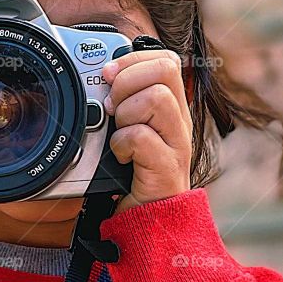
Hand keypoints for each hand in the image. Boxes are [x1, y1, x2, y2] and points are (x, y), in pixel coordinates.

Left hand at [102, 50, 191, 213]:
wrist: (149, 222)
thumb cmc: (134, 178)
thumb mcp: (128, 133)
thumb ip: (123, 105)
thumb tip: (102, 76)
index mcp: (172, 109)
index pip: (166, 59)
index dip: (134, 59)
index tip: (108, 74)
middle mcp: (179, 122)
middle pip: (165, 70)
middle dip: (128, 82)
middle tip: (112, 108)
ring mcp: (177, 145)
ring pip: (156, 98)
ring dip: (126, 113)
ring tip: (119, 134)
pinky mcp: (166, 168)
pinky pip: (142, 138)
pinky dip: (122, 144)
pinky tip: (120, 157)